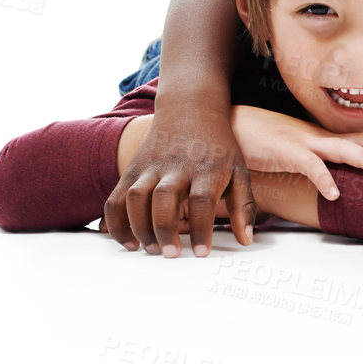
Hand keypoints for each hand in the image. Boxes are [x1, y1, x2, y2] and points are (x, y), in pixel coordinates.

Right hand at [105, 104, 254, 257]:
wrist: (191, 109)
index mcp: (207, 167)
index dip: (201, 228)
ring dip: (139, 226)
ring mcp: (151, 166)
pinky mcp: (133, 169)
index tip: (200, 254)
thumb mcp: (239, 170)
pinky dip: (115, 222)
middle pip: (165, 198)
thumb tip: (246, 240)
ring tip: (150, 249)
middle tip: (170, 254)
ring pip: (136, 197)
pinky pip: (116, 198)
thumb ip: (243, 205)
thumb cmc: (218, 146)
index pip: (203, 200)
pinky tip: (128, 240)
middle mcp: (177, 165)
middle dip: (164, 228)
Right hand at [229, 105, 362, 199]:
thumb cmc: (256, 139)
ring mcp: (302, 144)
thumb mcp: (287, 151)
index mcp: (318, 139)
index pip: (355, 138)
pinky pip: (309, 167)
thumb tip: (320, 177)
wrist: (228, 125)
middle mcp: (316, 138)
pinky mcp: (286, 153)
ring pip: (339, 150)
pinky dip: (323, 179)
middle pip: (357, 140)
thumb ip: (304, 161)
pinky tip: (335, 194)